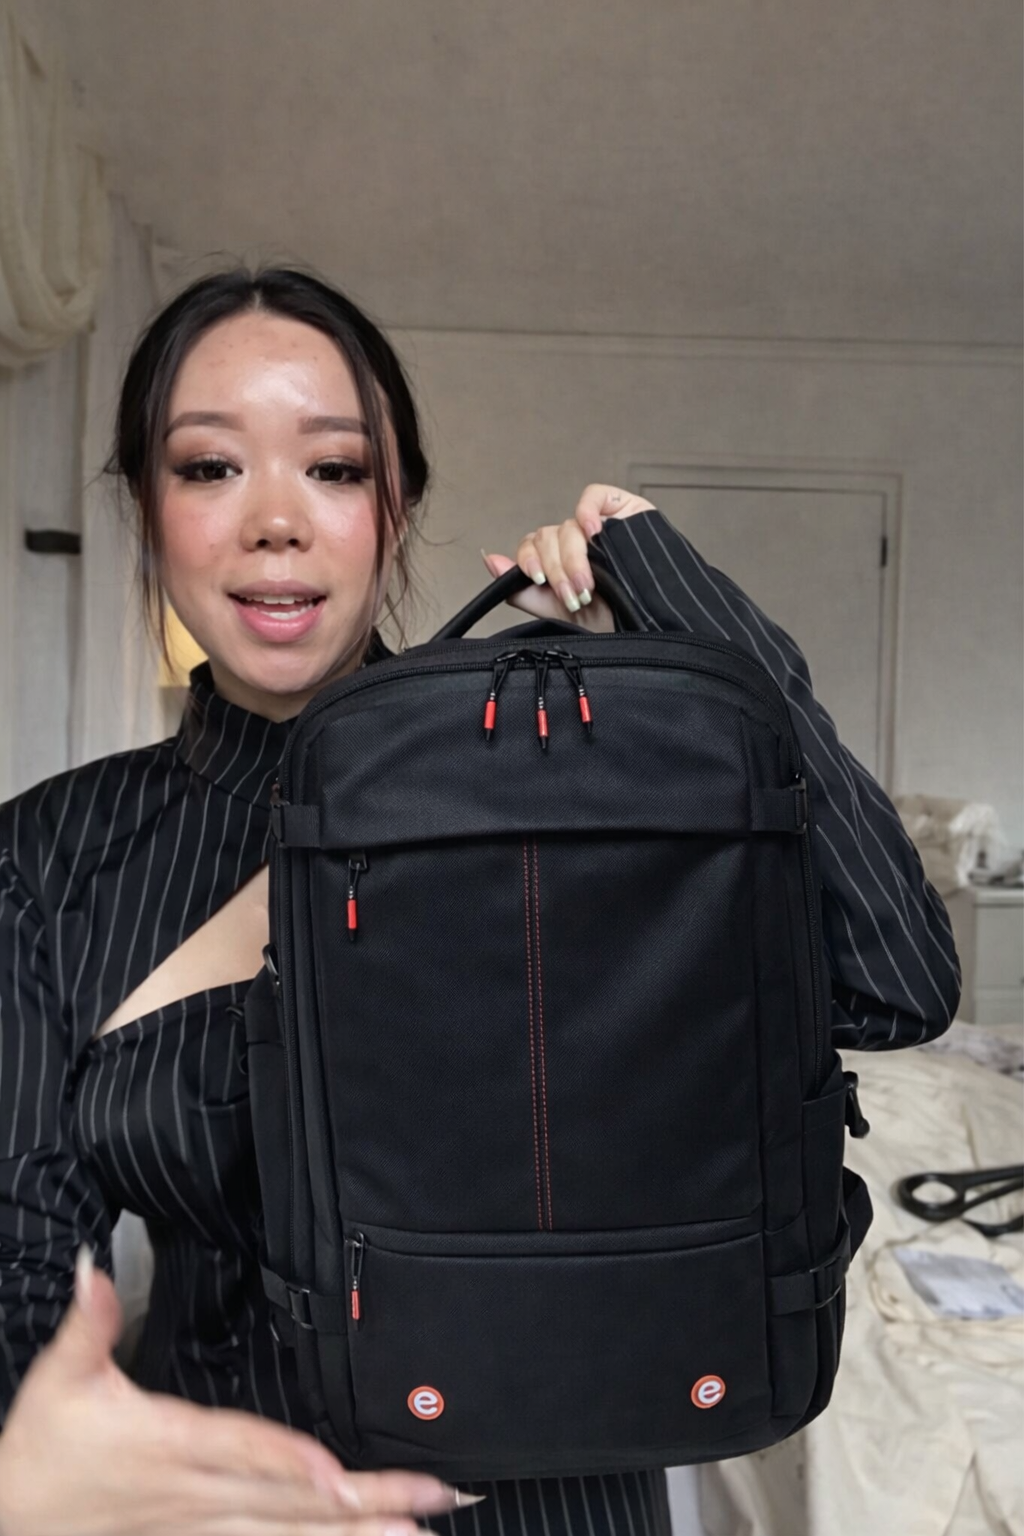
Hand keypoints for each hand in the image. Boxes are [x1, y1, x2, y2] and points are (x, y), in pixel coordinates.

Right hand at [0, 1247, 477, 1535]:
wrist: (9, 1521)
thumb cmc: (42, 1451)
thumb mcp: (59, 1379)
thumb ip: (89, 1323)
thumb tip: (94, 1265)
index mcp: (170, 1443)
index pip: (241, 1451)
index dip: (289, 1465)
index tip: (338, 1475)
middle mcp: (196, 1492)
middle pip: (289, 1498)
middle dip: (365, 1500)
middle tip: (432, 1498)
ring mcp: (202, 1525)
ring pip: (289, 1534)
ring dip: (356, 1535)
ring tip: (418, 1532)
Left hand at [480, 484, 653, 630]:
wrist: (651, 624)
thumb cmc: (611, 618)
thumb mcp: (559, 613)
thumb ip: (522, 590)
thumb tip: (490, 560)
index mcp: (555, 562)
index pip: (530, 548)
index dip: (531, 562)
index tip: (540, 581)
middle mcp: (572, 542)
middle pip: (548, 538)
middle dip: (559, 570)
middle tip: (576, 595)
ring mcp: (594, 524)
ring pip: (568, 526)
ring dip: (575, 556)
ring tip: (589, 583)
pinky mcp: (617, 508)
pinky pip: (593, 496)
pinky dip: (586, 511)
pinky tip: (592, 532)